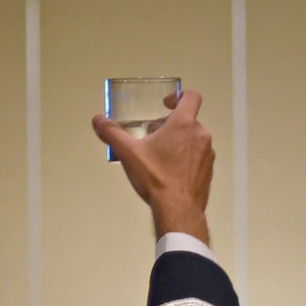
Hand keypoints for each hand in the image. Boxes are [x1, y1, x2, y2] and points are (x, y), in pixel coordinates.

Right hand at [92, 90, 214, 242]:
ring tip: (160, 159)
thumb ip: (112, 133)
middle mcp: (201, 135)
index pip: (190, 97)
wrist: (178, 210)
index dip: (178, 96)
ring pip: (193, 140)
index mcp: (184, 124)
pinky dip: (186, 159)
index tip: (165, 105)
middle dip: (169, 126)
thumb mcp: (128, 154)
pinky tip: (171, 174)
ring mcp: (208, 154)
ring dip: (178, 143)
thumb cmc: (155, 177)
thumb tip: (97, 119)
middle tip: (152, 139)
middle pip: (187, 121)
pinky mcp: (209, 171)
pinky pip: (197, 158)